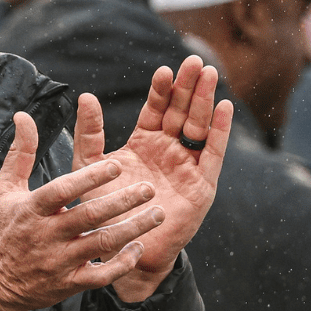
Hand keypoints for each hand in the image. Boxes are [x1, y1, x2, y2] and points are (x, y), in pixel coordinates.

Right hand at [0, 110, 166, 310]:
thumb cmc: (1, 229)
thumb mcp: (5, 189)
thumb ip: (21, 152)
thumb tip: (24, 117)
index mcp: (32, 208)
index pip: (63, 190)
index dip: (89, 178)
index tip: (116, 165)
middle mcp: (47, 235)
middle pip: (89, 216)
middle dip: (122, 202)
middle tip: (149, 189)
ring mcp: (59, 261)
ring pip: (102, 244)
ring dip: (133, 229)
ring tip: (157, 215)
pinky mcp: (69, 283)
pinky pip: (101, 276)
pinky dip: (122, 263)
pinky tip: (138, 248)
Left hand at [74, 55, 232, 301]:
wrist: (123, 248)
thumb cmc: (104, 210)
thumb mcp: (89, 167)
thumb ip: (88, 134)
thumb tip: (85, 96)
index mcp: (144, 143)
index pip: (156, 109)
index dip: (161, 91)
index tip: (163, 71)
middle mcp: (168, 150)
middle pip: (182, 111)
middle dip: (188, 87)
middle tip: (194, 62)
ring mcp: (187, 166)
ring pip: (199, 126)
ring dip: (205, 100)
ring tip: (209, 74)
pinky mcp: (202, 185)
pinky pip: (214, 154)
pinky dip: (220, 131)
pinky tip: (224, 108)